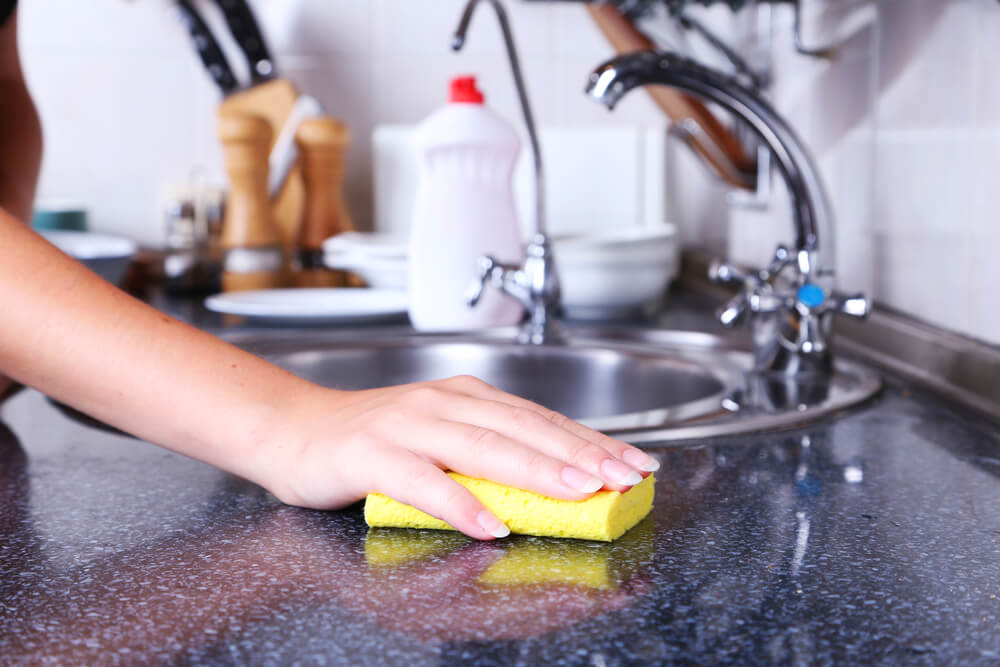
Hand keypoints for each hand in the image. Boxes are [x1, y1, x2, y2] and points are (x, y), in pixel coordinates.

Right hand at [265, 375, 659, 539]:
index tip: (634, 463)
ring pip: (483, 447)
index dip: (591, 440)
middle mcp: (443, 403)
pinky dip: (459, 503)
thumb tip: (556, 479)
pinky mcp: (372, 455)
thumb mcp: (440, 437)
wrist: (293, 429)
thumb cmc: (372, 439)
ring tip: (580, 491)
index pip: (541, 419)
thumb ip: (489, 452)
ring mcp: (408, 426)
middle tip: (624, 477)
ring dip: (536, 470)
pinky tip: (490, 525)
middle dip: (580, 454)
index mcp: (467, 396)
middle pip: (523, 428)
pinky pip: (422, 483)